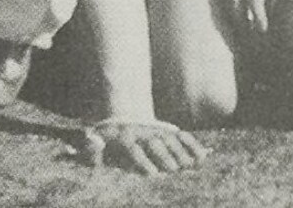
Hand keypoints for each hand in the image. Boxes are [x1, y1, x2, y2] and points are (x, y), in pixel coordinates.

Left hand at [62, 118, 207, 174]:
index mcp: (124, 136)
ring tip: (190, 165)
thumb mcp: (91, 142)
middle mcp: (143, 132)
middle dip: (165, 156)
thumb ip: (89, 148)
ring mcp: (157, 130)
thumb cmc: (103, 140)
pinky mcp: (167, 131)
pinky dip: (193, 145)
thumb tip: (94, 140)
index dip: (143, 162)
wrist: (121, 117)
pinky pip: (182, 136)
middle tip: (173, 170)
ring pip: (171, 140)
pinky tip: (203, 156)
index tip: (152, 175)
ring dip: (181, 152)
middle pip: (156, 144)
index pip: (135, 148)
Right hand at [211, 0, 292, 33]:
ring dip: (237, 26)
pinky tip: (236, 31)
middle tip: (257, 43)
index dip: (258, 15)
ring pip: (228, 13)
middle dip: (245, 28)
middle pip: (237, 11)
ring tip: (247, 41)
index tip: (263, 29)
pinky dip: (229, 21)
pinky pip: (221, 10)